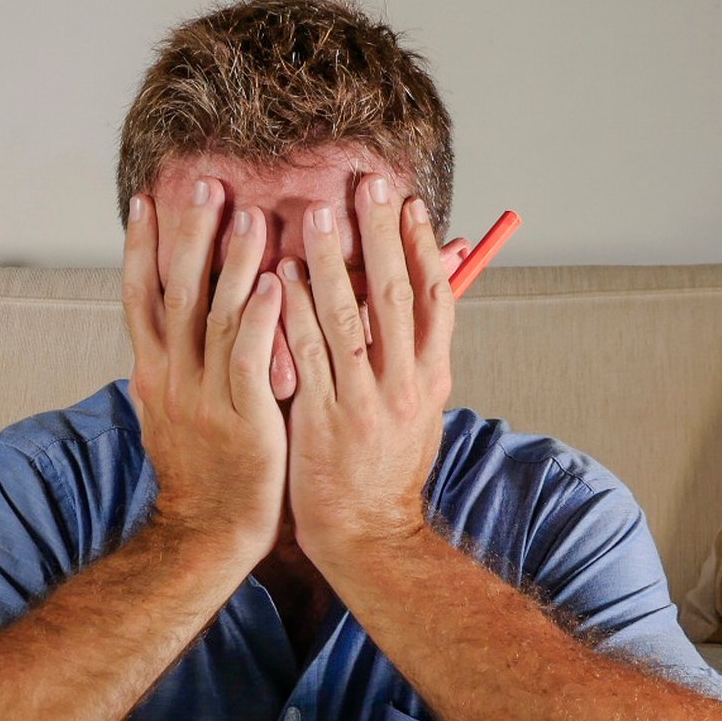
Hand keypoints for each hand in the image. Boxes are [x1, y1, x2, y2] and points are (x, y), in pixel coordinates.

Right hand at [122, 180, 285, 566]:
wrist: (208, 535)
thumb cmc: (202, 474)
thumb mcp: (171, 416)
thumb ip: (168, 372)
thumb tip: (154, 342)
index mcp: (153, 373)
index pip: (139, 296)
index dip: (141, 246)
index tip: (146, 199)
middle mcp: (171, 378)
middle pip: (175, 292)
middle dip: (188, 234)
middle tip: (204, 184)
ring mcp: (204, 398)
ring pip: (215, 317)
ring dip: (232, 263)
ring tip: (249, 215)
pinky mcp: (242, 419)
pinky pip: (249, 359)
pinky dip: (259, 319)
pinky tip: (272, 283)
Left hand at [277, 175, 466, 573]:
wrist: (367, 536)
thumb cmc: (385, 469)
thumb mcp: (418, 412)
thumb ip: (416, 356)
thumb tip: (424, 301)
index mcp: (432, 379)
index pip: (437, 299)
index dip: (423, 248)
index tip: (410, 204)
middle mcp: (404, 386)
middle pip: (398, 296)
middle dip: (383, 236)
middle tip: (370, 184)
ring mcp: (363, 404)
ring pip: (350, 318)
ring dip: (334, 260)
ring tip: (320, 212)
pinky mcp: (322, 421)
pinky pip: (308, 354)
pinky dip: (296, 311)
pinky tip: (284, 274)